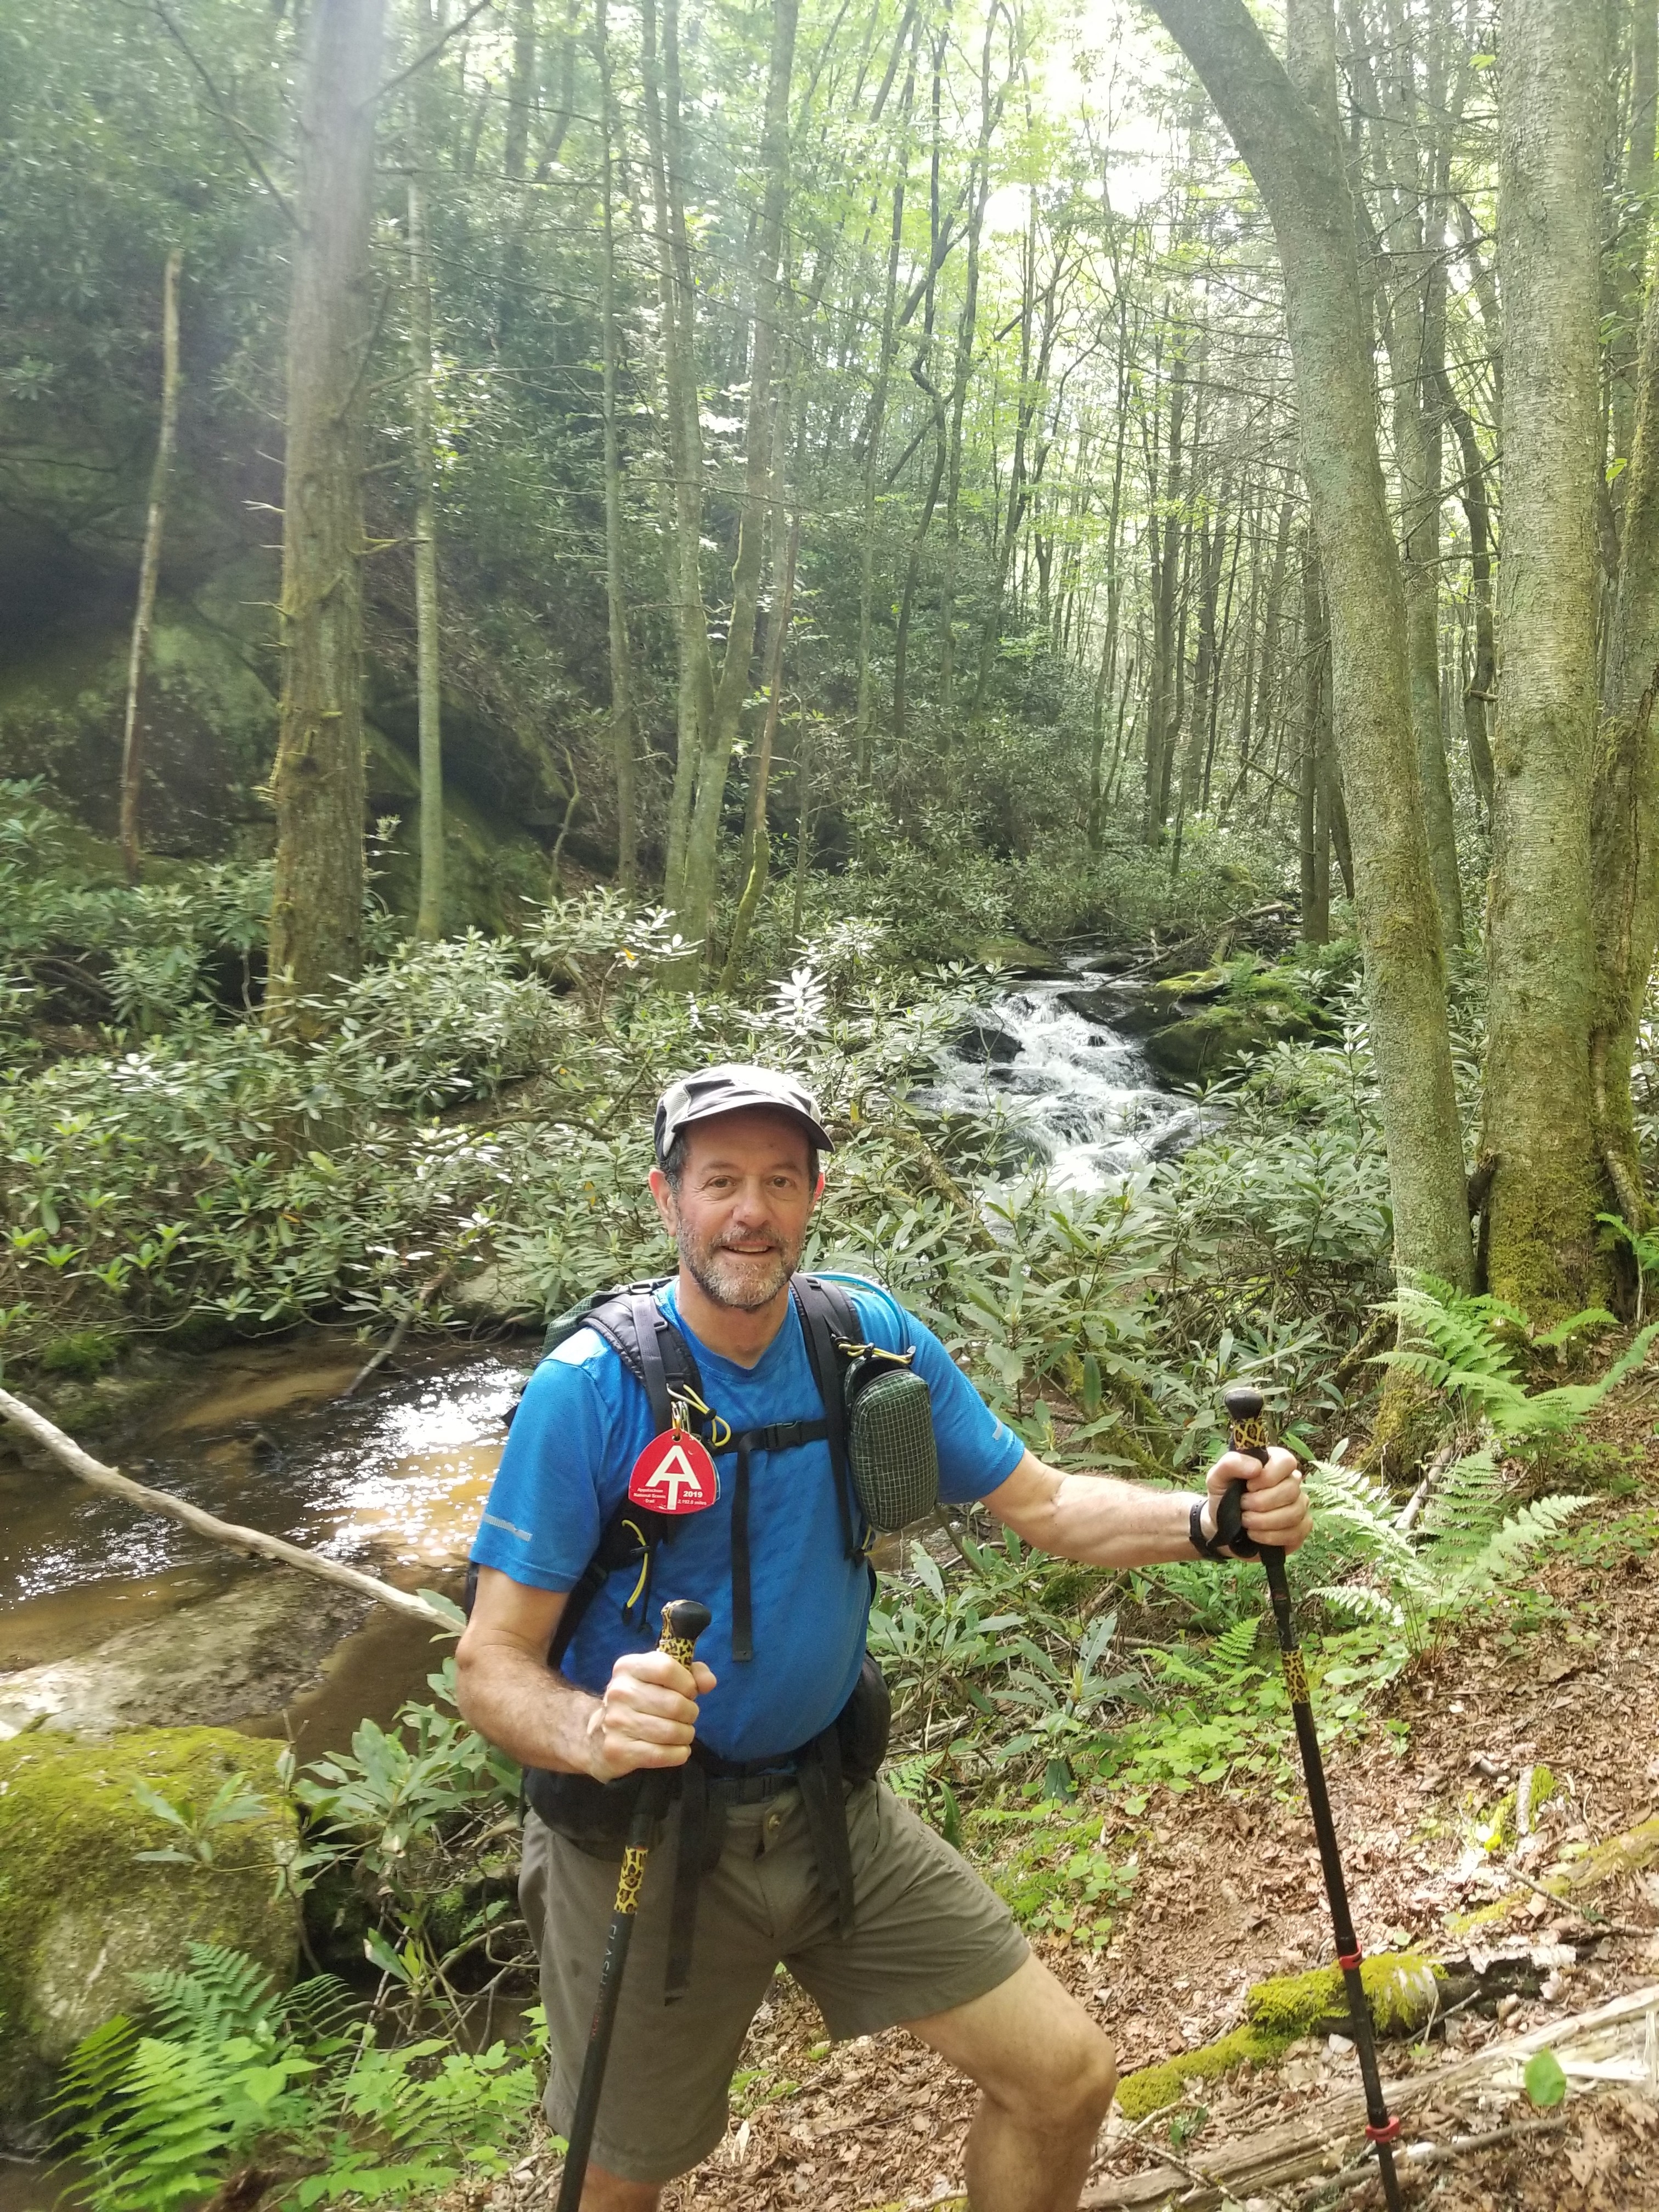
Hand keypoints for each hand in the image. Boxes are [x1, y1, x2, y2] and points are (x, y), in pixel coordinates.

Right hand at [585, 1647, 718, 1781]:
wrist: (597, 1736)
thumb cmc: (639, 1702)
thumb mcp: (660, 1678)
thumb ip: (691, 1672)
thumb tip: (709, 1683)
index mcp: (628, 1667)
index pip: (667, 1668)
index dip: (687, 1682)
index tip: (689, 1692)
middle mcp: (619, 1691)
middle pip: (674, 1704)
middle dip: (690, 1713)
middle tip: (686, 1717)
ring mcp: (616, 1722)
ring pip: (671, 1731)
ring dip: (685, 1735)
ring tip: (681, 1733)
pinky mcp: (617, 1750)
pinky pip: (662, 1754)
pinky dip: (678, 1754)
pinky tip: (677, 1750)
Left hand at [1204, 1445, 1310, 1554]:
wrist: (1221, 1526)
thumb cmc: (1223, 1496)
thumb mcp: (1217, 1477)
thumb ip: (1231, 1464)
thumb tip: (1256, 1467)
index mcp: (1274, 1463)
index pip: (1287, 1461)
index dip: (1268, 1476)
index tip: (1249, 1486)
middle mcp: (1291, 1482)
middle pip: (1291, 1490)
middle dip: (1262, 1502)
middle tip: (1243, 1506)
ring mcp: (1299, 1506)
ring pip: (1294, 1513)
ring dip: (1265, 1521)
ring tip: (1246, 1521)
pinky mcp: (1299, 1529)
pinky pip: (1296, 1533)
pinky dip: (1272, 1536)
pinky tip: (1255, 1534)